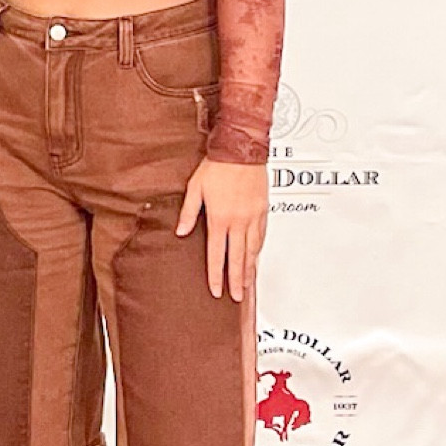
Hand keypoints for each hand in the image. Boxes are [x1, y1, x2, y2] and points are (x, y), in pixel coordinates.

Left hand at [175, 159, 267, 300]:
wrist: (241, 148)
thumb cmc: (217, 165)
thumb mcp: (195, 188)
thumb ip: (189, 213)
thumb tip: (182, 231)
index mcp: (220, 218)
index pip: (217, 255)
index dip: (216, 275)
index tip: (216, 290)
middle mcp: (239, 221)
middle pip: (238, 258)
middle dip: (237, 280)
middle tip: (237, 297)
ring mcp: (254, 216)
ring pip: (253, 249)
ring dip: (250, 268)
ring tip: (247, 282)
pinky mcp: (263, 209)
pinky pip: (262, 235)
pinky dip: (259, 249)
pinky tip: (257, 256)